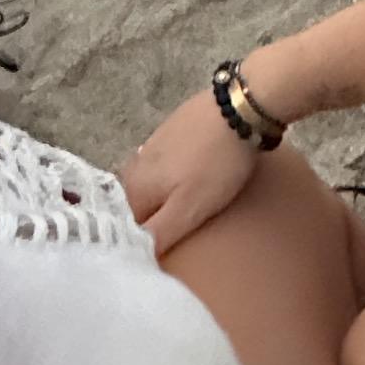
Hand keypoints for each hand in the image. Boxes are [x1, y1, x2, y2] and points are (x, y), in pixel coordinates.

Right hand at [122, 90, 262, 254]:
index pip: (125, 226)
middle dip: (150, 219)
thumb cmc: (216, 164)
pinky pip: (167, 164)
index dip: (139, 242)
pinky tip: (192, 180)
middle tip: (173, 235)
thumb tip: (131, 257)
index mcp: (134, 186)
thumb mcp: (189, 208)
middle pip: (136, 204)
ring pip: (152, 183)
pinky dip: (174, 176)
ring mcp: (154, 144)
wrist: (240, 107)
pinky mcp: (174, 129)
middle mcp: (135, 164)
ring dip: (162, 198)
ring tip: (183, 210)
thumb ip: (158, 234)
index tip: (156, 254)